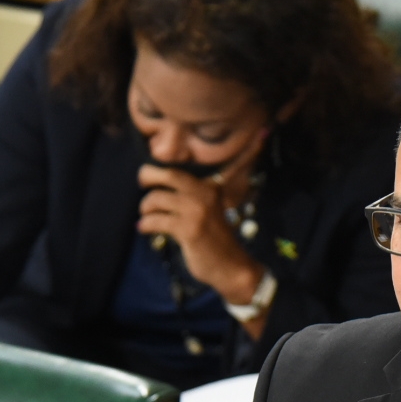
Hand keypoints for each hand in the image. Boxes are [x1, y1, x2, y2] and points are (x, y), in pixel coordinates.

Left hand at [137, 127, 268, 303]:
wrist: (231, 268)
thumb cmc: (216, 240)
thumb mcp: (211, 210)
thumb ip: (194, 195)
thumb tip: (164, 185)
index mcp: (211, 187)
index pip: (208, 163)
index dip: (241, 148)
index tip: (257, 133)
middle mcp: (204, 195)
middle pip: (167, 174)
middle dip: (147, 176)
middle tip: (143, 183)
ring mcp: (196, 211)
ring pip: (155, 199)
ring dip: (146, 209)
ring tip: (148, 216)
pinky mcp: (187, 229)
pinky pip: (155, 220)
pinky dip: (146, 225)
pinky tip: (146, 229)